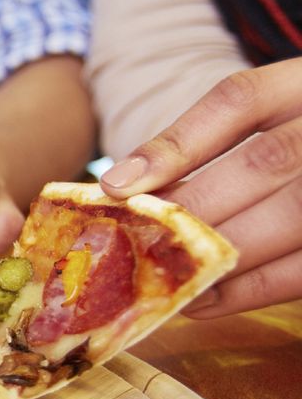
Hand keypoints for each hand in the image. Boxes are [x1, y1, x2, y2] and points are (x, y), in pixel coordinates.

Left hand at [100, 60, 301, 316]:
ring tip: (170, 279)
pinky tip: (207, 300)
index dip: (176, 144)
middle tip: (140, 244)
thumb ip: (206, 142)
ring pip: (294, 213)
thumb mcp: (266, 120)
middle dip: (198, 208)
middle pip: (267, 161)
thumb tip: (123, 186)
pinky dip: (257, 287)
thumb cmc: (291, 144)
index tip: (115, 186)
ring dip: (225, 253)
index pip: (240, 98)